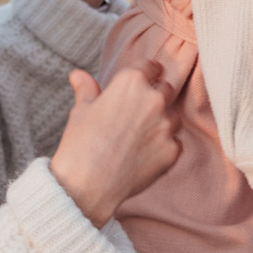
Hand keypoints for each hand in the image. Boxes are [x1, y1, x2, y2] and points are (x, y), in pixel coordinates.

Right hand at [49, 61, 181, 226]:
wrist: (86, 185)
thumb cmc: (80, 144)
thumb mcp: (81, 110)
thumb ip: (87, 88)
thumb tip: (78, 75)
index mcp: (131, 82)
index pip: (152, 67)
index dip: (148, 74)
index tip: (145, 81)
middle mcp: (154, 99)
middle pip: (166, 89)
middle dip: (155, 98)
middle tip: (137, 115)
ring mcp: (166, 126)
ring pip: (173, 117)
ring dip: (162, 123)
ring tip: (137, 139)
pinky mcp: (173, 150)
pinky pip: (174, 143)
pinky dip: (163, 148)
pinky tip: (143, 156)